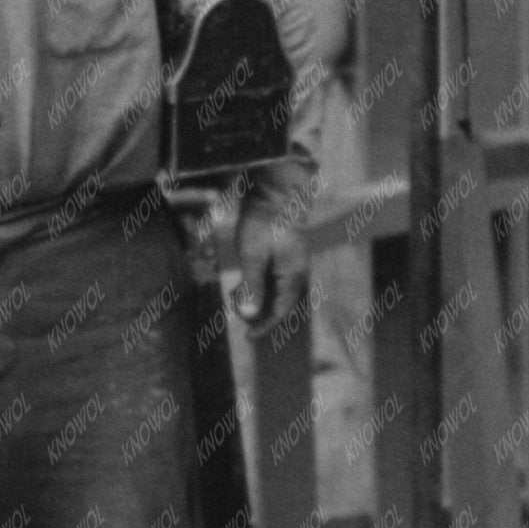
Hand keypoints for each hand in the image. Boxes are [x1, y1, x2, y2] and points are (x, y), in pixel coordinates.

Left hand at [232, 203, 296, 331]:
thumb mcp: (252, 256)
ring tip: (233, 293)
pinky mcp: (284, 251)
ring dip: (254, 295)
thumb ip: (251, 286)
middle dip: (256, 310)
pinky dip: (257, 282)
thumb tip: (248, 315)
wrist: (276, 189)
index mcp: (292, 276)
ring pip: (273, 289)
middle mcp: (296, 271)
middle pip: (277, 302)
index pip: (280, 311)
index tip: (247, 337)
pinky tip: (242, 279)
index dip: (263, 326)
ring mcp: (291, 260)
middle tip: (233, 308)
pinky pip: (272, 275)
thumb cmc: (264, 222)